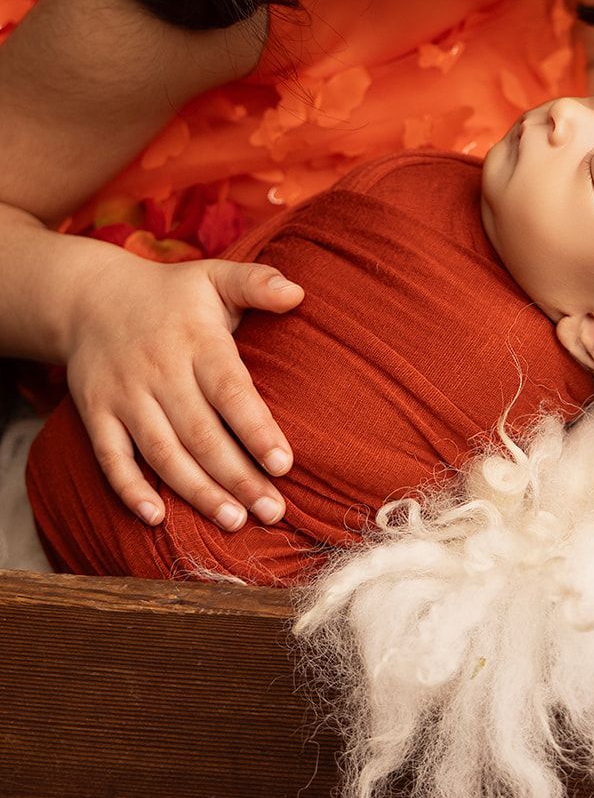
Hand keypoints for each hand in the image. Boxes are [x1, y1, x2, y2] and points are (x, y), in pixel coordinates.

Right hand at [61, 251, 303, 529]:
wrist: (90, 298)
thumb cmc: (171, 295)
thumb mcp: (215, 275)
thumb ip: (257, 282)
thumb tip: (299, 294)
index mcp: (196, 340)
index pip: (230, 390)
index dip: (256, 429)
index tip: (283, 465)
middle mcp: (160, 371)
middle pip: (201, 433)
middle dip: (238, 477)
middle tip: (274, 512)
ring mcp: (124, 395)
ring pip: (162, 453)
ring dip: (197, 491)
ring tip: (234, 522)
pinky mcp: (95, 414)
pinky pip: (111, 457)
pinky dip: (130, 489)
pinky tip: (156, 518)